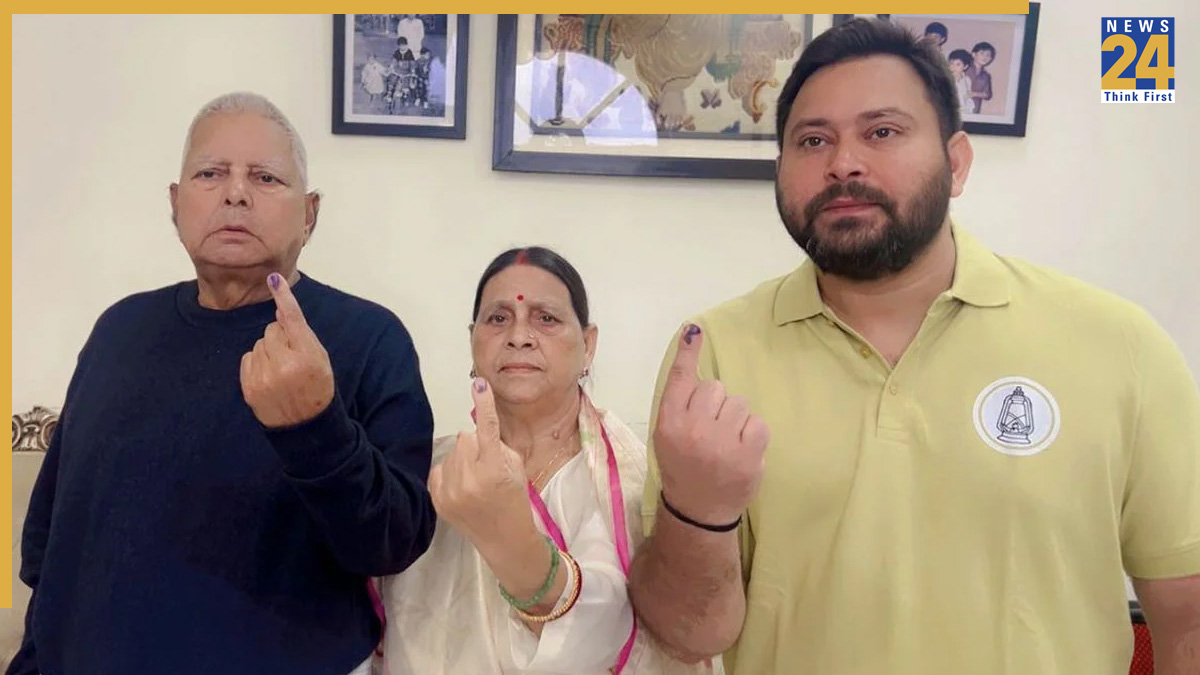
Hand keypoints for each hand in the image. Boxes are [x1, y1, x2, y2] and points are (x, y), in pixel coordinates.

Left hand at [240, 273, 334, 427]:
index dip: (283, 297)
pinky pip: (248, 357)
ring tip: (281, 371)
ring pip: (259, 343)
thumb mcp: (321, 359)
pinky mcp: (249, 387)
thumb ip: (302, 335)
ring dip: (268, 351)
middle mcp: (284, 365)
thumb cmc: (317, 387)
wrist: (306, 425)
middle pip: (272, 330)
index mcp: (307, 356)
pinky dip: (257, 363)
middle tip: (292, 357)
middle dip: (280, 338)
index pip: (292, 319)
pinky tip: (269, 377)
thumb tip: (280, 312)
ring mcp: (264, 377)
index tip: (273, 278)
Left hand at [428, 379, 535, 550]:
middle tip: (488, 464)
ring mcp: (451, 492)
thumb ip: (497, 446)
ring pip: (453, 451)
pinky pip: (440, 466)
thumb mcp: (517, 469)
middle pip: (466, 437)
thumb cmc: (515, 500)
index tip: (479, 384)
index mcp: (495, 471)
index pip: (487, 429)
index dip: (484, 404)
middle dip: (477, 444)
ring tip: (476, 479)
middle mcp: (470, 480)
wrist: (504, 539)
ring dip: (464, 458)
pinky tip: (463, 486)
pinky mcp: (437, 499)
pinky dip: (451, 471)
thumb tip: (478, 428)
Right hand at [652, 324, 768, 526]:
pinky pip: (757, 422)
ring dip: (735, 419)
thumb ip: (679, 403)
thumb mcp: (667, 435)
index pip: (681, 379)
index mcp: (669, 424)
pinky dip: (752, 434)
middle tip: (710, 429)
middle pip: (715, 387)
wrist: (699, 510)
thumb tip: (695, 363)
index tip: (694, 330)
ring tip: (726, 442)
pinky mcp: (749, 454)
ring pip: (739, 403)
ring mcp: (722, 443)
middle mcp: (693, 429)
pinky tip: (741, 450)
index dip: (689, 354)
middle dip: (716, 404)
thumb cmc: (683, 466)